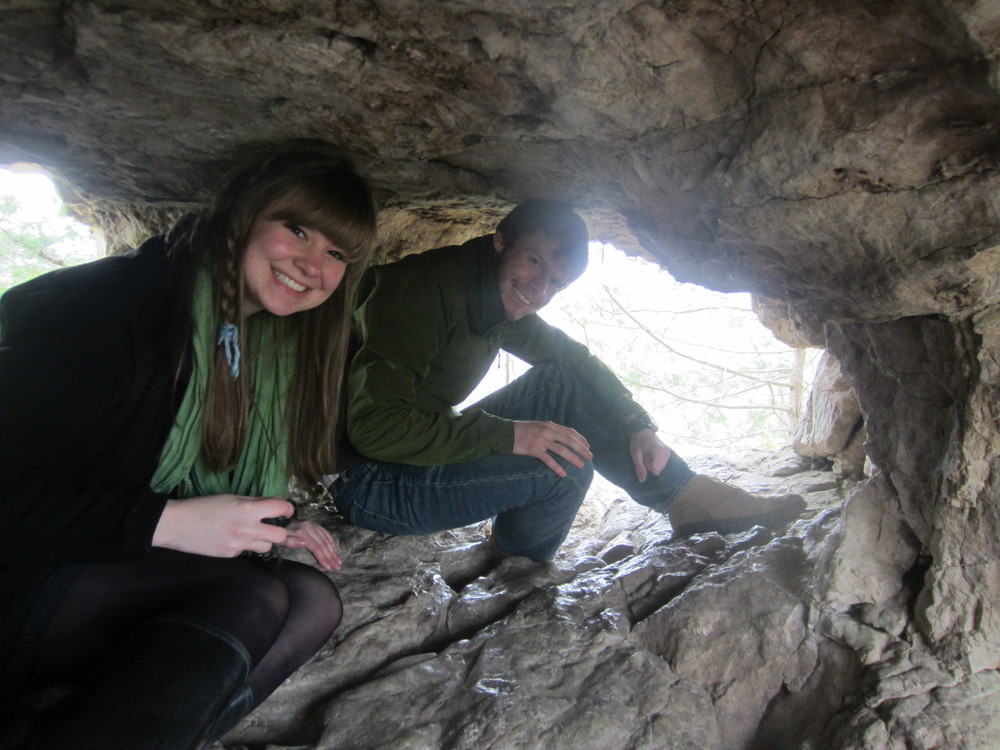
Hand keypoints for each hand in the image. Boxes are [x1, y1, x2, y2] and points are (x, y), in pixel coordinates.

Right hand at [152, 495, 293, 557]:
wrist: (177, 524)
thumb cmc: (203, 506)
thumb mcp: (232, 498)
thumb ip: (256, 501)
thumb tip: (277, 501)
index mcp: (247, 509)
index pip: (281, 509)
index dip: (287, 509)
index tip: (284, 510)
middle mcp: (246, 529)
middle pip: (280, 535)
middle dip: (280, 530)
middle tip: (272, 525)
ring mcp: (238, 545)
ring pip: (267, 547)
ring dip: (264, 540)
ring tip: (251, 532)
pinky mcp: (231, 555)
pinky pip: (248, 551)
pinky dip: (245, 545)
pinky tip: (232, 538)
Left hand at [281, 519, 341, 570]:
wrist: (275, 520)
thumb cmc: (276, 534)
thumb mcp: (279, 539)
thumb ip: (290, 541)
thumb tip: (304, 543)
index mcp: (302, 531)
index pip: (316, 547)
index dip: (323, 558)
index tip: (329, 568)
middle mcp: (309, 526)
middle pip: (323, 544)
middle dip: (331, 556)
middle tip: (338, 567)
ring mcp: (312, 524)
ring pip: (326, 538)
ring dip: (333, 550)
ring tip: (339, 561)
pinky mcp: (313, 524)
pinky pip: (325, 532)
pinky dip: (331, 541)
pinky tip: (335, 549)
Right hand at [512, 420, 592, 476]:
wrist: (504, 433)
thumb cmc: (521, 430)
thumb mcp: (537, 426)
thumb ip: (549, 430)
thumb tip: (561, 437)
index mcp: (549, 425)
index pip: (569, 432)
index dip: (580, 439)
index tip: (588, 446)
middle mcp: (547, 431)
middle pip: (569, 440)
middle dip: (581, 449)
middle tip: (590, 457)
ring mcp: (541, 440)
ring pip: (561, 450)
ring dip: (573, 458)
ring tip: (581, 465)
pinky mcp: (533, 449)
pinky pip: (548, 460)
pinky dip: (557, 467)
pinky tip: (563, 474)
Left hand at [629, 429, 670, 481]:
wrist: (643, 430)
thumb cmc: (638, 441)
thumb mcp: (636, 455)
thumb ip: (640, 468)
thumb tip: (642, 481)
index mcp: (658, 452)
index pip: (654, 470)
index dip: (647, 465)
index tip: (644, 457)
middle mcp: (666, 452)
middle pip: (658, 470)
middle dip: (650, 465)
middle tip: (645, 454)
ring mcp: (668, 452)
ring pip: (660, 467)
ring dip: (653, 463)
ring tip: (648, 453)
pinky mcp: (668, 452)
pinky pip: (662, 463)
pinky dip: (657, 461)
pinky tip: (653, 453)